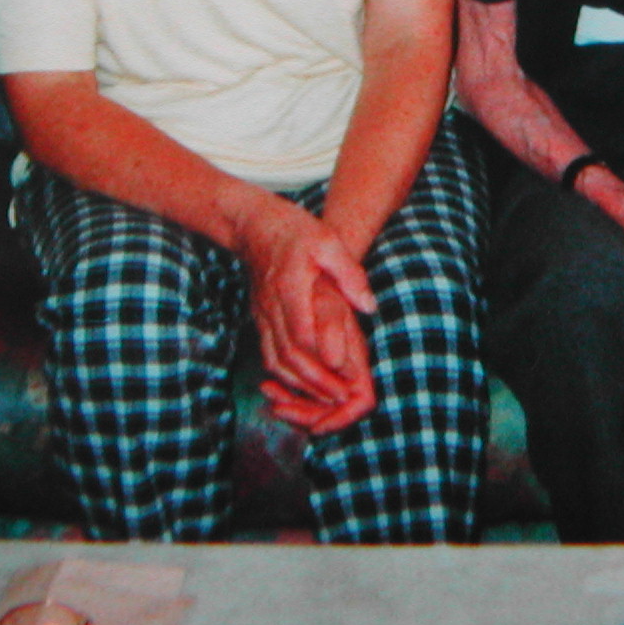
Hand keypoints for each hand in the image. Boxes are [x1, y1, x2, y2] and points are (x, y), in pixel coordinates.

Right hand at [238, 199, 377, 417]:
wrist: (254, 224)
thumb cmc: (295, 229)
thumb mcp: (328, 241)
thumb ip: (349, 273)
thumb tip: (369, 306)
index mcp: (290, 287)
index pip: (303, 332)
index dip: (323, 358)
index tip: (345, 374)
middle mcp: (272, 306)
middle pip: (289, 354)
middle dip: (315, 381)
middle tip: (340, 398)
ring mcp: (262, 314)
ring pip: (276, 359)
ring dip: (300, 384)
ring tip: (326, 400)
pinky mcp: (259, 319)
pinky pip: (268, 354)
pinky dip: (284, 376)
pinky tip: (302, 386)